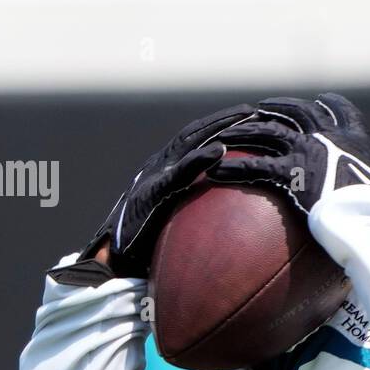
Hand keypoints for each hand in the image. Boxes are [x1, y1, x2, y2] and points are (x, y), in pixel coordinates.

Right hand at [84, 103, 257, 277]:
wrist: (113, 259)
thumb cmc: (145, 244)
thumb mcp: (174, 222)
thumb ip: (194, 210)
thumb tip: (231, 221)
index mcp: (164, 169)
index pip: (196, 139)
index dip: (221, 125)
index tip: (250, 117)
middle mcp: (159, 166)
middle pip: (196, 133)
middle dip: (225, 118)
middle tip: (257, 110)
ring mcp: (154, 176)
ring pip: (188, 143)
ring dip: (218, 127)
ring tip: (247, 118)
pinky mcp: (151, 192)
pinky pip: (178, 173)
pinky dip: (198, 159)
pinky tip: (220, 151)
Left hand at [205, 93, 369, 212]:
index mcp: (356, 139)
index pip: (342, 110)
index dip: (328, 103)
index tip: (320, 100)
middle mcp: (329, 136)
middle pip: (297, 112)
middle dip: (277, 107)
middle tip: (262, 109)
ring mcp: (307, 150)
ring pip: (267, 131)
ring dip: (244, 131)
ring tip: (225, 135)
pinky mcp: (289, 171)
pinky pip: (253, 166)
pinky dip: (232, 167)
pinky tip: (216, 171)